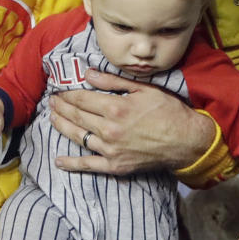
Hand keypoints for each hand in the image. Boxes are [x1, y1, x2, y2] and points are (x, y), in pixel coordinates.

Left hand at [50, 68, 215, 174]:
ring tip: (52, 118)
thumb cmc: (169, 111)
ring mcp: (110, 150)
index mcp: (116, 107)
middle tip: (52, 101)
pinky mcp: (115, 166)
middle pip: (76, 116)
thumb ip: (113, 81)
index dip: (67, 93)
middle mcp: (109, 129)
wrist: (186, 141)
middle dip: (61, 107)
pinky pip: (88, 165)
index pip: (82, 98)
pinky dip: (72, 164)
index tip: (59, 90)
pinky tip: (59, 161)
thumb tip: (88, 73)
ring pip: (78, 136)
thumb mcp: (144, 89)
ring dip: (62, 126)